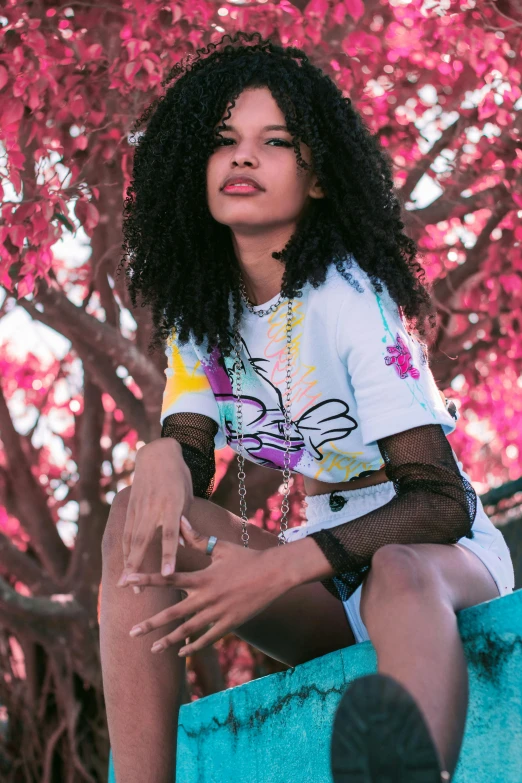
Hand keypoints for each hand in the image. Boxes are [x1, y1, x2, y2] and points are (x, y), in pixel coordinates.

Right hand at [117, 438, 192, 588]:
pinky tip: (124, 565)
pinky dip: (126, 550)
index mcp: (172, 505)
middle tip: (136, 590)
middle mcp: (153, 508)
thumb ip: (184, 523)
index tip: (167, 574)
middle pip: (143, 541)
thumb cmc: (179, 478)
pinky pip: (127, 532)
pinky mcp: (130, 508)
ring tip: (124, 584)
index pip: (170, 534)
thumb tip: (183, 547)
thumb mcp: (187, 497)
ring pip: (131, 539)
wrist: (157, 454)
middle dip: (138, 567)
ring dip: (128, 563)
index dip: (169, 555)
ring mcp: (139, 508)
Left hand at [125, 516, 291, 656]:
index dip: (147, 579)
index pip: (169, 579)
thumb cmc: (246, 557)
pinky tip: (182, 652)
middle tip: (131, 632)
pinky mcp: (230, 623)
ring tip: (153, 649)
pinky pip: (208, 638)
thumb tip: (180, 520)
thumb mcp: (221, 547)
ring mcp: (219, 612)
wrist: (275, 574)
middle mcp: (207, 597)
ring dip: (169, 640)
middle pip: (173, 613)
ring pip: (188, 630)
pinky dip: (194, 646)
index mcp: (202, 577)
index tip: (127, 581)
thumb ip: (197, 539)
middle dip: (151, 624)